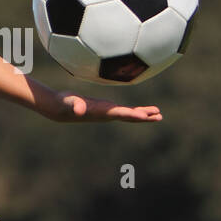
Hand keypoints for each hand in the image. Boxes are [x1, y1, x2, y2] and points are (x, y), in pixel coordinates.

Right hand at [44, 89, 161, 122]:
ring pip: (130, 115)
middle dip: (144, 117)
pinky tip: (144, 111)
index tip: (145, 116)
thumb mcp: (70, 102)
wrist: (61, 110)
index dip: (133, 115)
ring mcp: (108, 113)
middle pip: (129, 117)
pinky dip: (136, 111)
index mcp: (102, 112)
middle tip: (159, 117)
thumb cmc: (65, 103)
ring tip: (158, 114)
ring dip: (144, 115)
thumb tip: (78, 110)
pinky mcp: (107, 109)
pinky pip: (125, 111)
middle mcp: (108, 114)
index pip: (120, 114)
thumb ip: (75, 105)